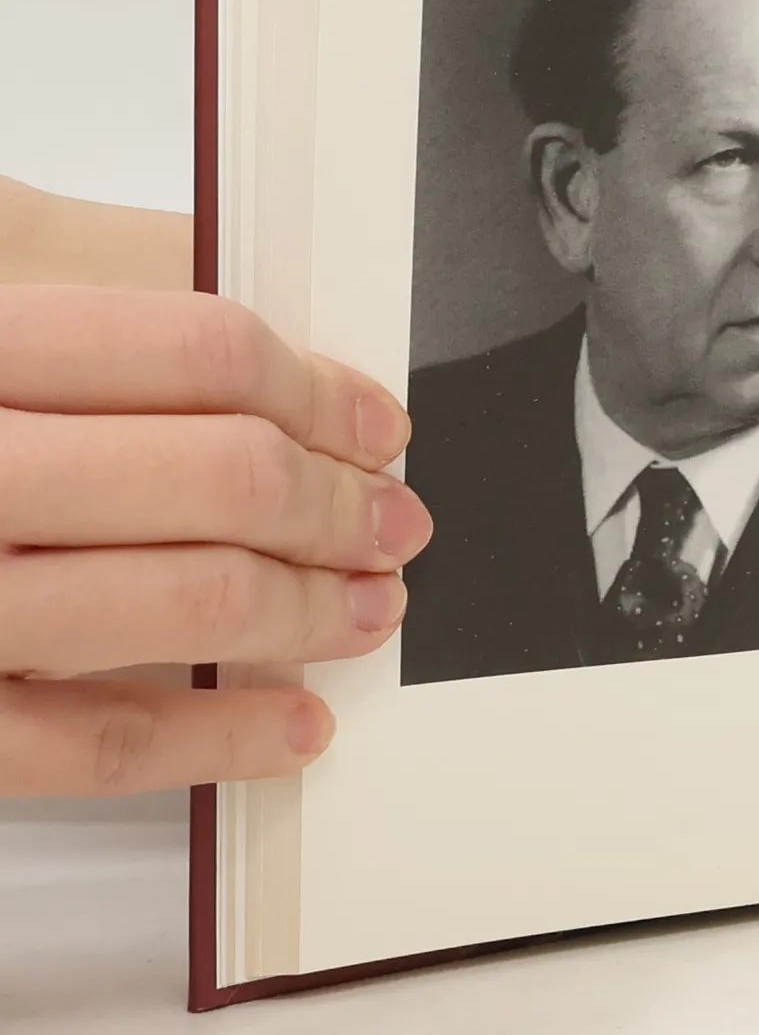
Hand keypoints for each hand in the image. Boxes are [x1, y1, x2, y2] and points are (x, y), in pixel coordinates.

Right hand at [0, 283, 431, 794]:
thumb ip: (88, 288)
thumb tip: (272, 353)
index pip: (194, 351)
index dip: (316, 388)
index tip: (375, 420)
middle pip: (213, 478)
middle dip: (336, 503)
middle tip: (394, 518)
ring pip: (179, 607)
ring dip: (308, 609)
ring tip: (370, 604)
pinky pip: (87, 746)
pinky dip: (212, 739)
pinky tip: (293, 724)